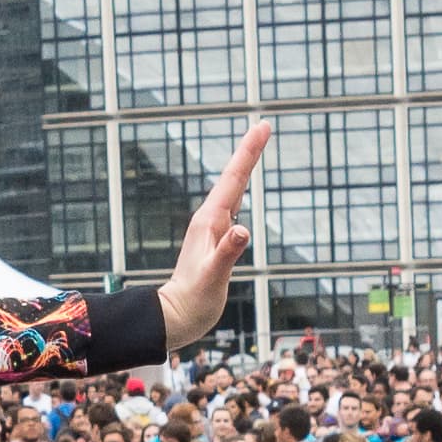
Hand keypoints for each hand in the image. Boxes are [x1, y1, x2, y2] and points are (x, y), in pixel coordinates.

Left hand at [156, 122, 278, 350]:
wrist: (177, 316)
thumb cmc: (195, 300)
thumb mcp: (214, 277)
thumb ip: (228, 252)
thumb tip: (243, 229)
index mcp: (210, 221)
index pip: (234, 180)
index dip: (249, 152)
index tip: (262, 126)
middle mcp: (209, 219)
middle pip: (233, 177)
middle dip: (248, 151)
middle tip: (264, 126)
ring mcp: (211, 228)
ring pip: (231, 189)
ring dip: (244, 166)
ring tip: (256, 145)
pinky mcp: (215, 238)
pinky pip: (232, 204)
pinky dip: (240, 188)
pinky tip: (243, 186)